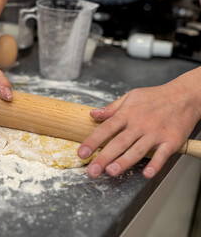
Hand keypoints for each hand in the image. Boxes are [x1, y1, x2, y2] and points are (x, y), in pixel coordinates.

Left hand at [78, 80, 200, 178]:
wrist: (185, 95)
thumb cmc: (156, 97)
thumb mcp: (131, 97)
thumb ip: (112, 108)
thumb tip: (93, 114)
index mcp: (128, 114)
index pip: (106, 128)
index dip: (92, 141)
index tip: (82, 152)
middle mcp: (140, 124)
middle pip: (119, 143)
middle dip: (103, 157)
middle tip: (92, 170)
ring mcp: (156, 133)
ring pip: (137, 150)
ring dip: (124, 162)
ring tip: (111, 172)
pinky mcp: (171, 141)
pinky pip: (162, 155)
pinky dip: (155, 165)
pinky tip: (146, 174)